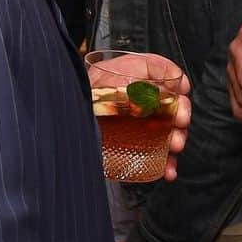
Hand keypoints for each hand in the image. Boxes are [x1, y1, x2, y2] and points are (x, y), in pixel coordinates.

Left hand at [86, 52, 191, 180]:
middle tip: (180, 120)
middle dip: (180, 112)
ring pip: (167, 131)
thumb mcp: (95, 74)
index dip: (174, 79)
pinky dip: (165, 163)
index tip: (181, 88)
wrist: (60, 119)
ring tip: (175, 145)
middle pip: (170, 104)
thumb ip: (118, 74)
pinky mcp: (133, 147)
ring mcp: (138, 125)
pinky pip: (155, 155)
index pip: (159, 72)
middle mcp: (138, 101)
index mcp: (129, 78)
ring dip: (176, 138)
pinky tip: (168, 169)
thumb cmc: (75, 96)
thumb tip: (156, 77)